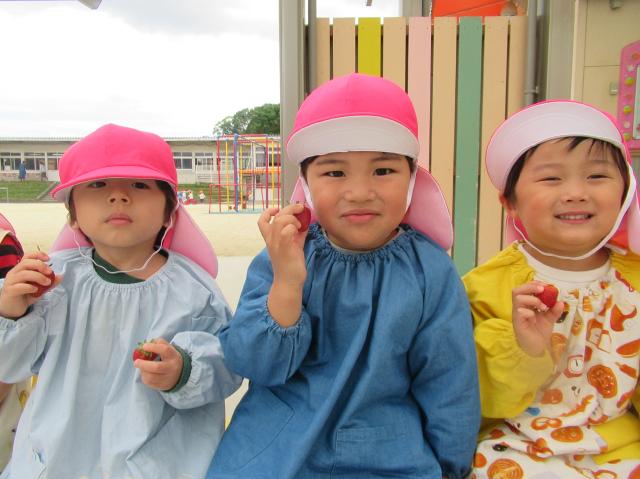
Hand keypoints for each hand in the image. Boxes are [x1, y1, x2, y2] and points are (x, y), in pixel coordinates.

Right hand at [0, 251, 61, 318]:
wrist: (12, 308)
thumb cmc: (25, 295)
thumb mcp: (40, 288)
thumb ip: (49, 282)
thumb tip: (60, 276)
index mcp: (21, 269)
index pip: (27, 256)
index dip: (38, 255)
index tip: (48, 259)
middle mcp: (14, 272)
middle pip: (26, 263)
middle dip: (40, 265)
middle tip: (50, 272)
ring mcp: (10, 281)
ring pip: (24, 274)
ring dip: (38, 277)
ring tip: (47, 283)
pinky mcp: (9, 291)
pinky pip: (19, 286)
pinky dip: (29, 287)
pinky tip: (35, 290)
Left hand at [133, 338, 182, 390]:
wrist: (181, 373)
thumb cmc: (170, 358)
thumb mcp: (169, 348)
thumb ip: (159, 343)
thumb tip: (146, 344)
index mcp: (173, 356)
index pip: (164, 350)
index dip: (153, 347)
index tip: (144, 346)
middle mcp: (172, 368)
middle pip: (156, 367)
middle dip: (143, 364)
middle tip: (136, 362)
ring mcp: (168, 378)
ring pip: (151, 377)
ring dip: (143, 372)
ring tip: (142, 368)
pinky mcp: (163, 386)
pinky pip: (150, 383)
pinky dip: (144, 377)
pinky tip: (146, 373)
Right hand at [258, 204, 307, 326]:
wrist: (288, 282)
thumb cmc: (291, 265)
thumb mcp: (294, 245)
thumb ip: (297, 233)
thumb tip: (305, 222)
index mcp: (270, 238)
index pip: (262, 221)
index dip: (268, 212)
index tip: (278, 209)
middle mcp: (271, 239)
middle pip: (276, 216)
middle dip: (290, 209)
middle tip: (300, 210)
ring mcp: (276, 244)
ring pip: (281, 221)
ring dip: (292, 219)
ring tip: (299, 225)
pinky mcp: (285, 248)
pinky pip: (287, 231)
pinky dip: (294, 227)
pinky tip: (300, 231)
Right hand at [512, 281, 563, 356]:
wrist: (537, 347)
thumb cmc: (540, 332)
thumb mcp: (550, 319)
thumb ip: (554, 310)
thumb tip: (561, 302)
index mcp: (526, 304)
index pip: (525, 288)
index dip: (534, 284)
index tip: (546, 285)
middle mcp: (520, 307)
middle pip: (517, 290)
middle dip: (530, 287)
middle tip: (542, 290)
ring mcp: (517, 315)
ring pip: (518, 299)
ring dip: (532, 300)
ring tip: (543, 307)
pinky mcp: (517, 323)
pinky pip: (520, 312)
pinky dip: (529, 312)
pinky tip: (535, 318)